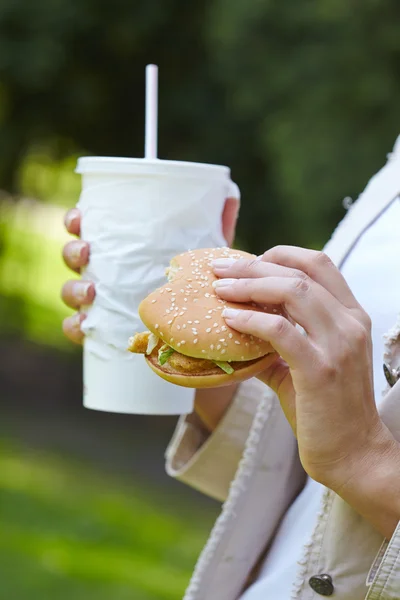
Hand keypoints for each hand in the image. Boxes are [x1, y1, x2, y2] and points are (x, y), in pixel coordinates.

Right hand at [60, 198, 238, 344]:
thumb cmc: (196, 286)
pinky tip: (86, 324)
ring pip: (71, 291)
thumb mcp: (206, 257)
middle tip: (87, 252)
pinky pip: (78, 328)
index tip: (81, 218)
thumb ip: (216, 226)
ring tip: (92, 291)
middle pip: (74, 257)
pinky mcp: (103, 330)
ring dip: (74, 288)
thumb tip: (231, 195)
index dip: (77, 220)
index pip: (89, 228)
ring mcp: (101, 301)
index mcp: (121, 249)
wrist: (199, 334)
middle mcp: (106, 272)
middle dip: (73, 252)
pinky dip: (75, 326)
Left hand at [211, 246, 393, 493]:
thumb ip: (277, 342)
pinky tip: (229, 320)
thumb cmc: (327, 409)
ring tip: (219, 289)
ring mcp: (339, 344)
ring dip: (249, 285)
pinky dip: (251, 320)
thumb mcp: (306, 364)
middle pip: (299, 272)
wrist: (352, 453)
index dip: (280, 254)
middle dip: (253, 265)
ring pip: (292, 291)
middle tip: (220, 270)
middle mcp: (350, 323)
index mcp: (351, 316)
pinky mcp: (321, 369)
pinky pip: (280, 331)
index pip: (319, 263)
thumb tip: (235, 327)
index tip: (248, 261)